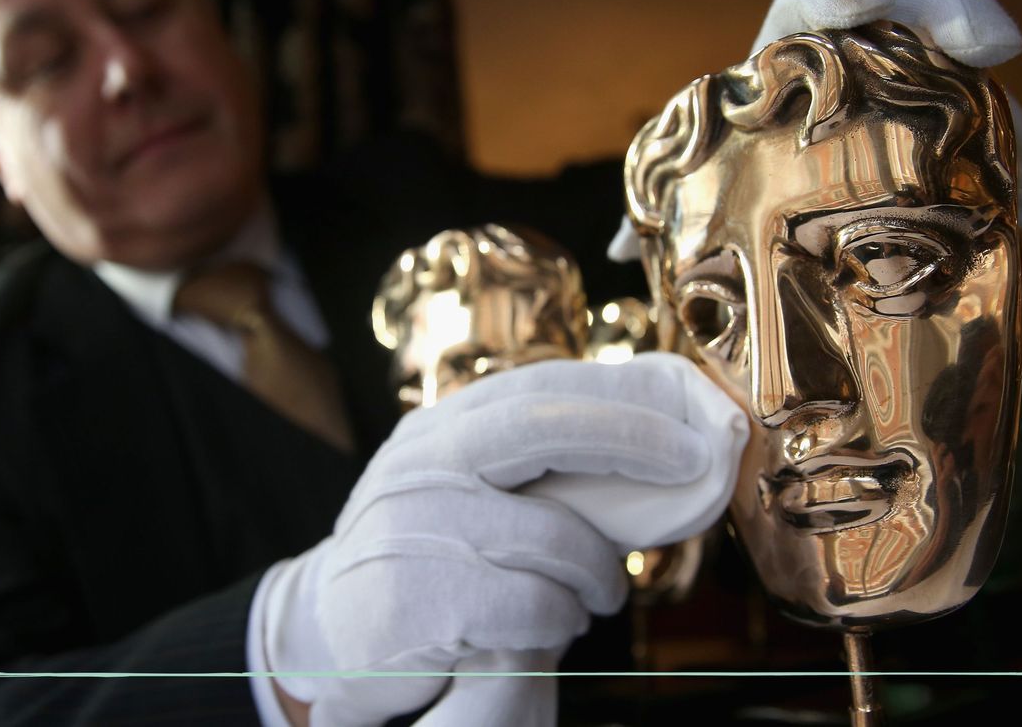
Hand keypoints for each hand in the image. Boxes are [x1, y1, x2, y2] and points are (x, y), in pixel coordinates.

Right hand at [256, 352, 746, 726]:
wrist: (327, 632)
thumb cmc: (429, 558)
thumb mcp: (466, 492)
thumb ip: (535, 470)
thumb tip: (660, 454)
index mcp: (440, 429)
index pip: (538, 389)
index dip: (624, 401)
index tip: (691, 428)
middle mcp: (421, 464)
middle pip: (538, 426)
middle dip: (632, 439)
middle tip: (695, 464)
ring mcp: (412, 528)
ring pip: (552, 537)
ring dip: (597, 574)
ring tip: (597, 593)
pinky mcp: (414, 601)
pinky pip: (530, 606)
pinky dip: (559, 620)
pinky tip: (550, 626)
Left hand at [609, 0, 1021, 263]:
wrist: (772, 214)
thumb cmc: (727, 184)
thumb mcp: (693, 192)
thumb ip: (663, 208)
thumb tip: (619, 250)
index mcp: (782, 64)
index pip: (806, 7)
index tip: (860, 7)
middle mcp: (852, 69)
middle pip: (907, 15)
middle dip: (952, 16)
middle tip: (993, 47)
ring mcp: (905, 102)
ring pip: (964, 82)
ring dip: (1007, 125)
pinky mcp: (943, 142)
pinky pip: (990, 142)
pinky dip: (1015, 176)